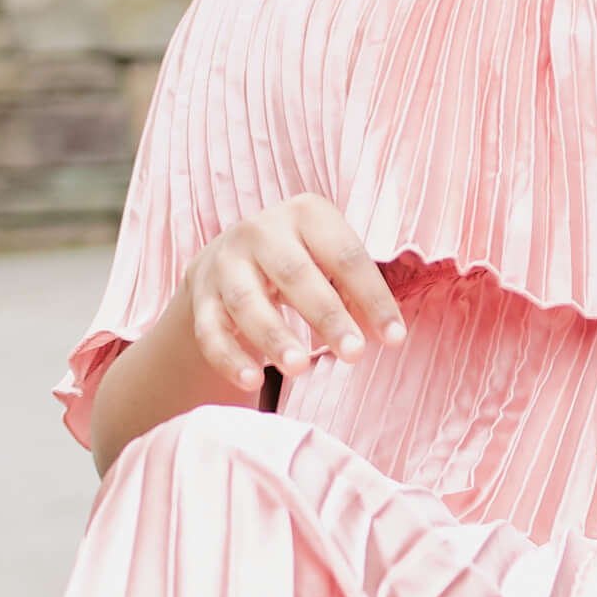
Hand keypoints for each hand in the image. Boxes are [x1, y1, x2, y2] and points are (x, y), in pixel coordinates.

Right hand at [180, 191, 405, 395]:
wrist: (228, 261)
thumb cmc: (301, 264)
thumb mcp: (330, 264)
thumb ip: (358, 293)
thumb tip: (387, 334)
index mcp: (306, 215)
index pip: (344, 256)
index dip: (372, 297)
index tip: (395, 338)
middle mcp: (260, 231)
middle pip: (294, 274)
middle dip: (326, 315)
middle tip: (354, 354)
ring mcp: (225, 264)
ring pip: (247, 302)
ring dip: (274, 337)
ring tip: (299, 369)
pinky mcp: (200, 298)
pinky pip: (210, 331)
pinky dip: (229, 357)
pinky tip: (251, 381)